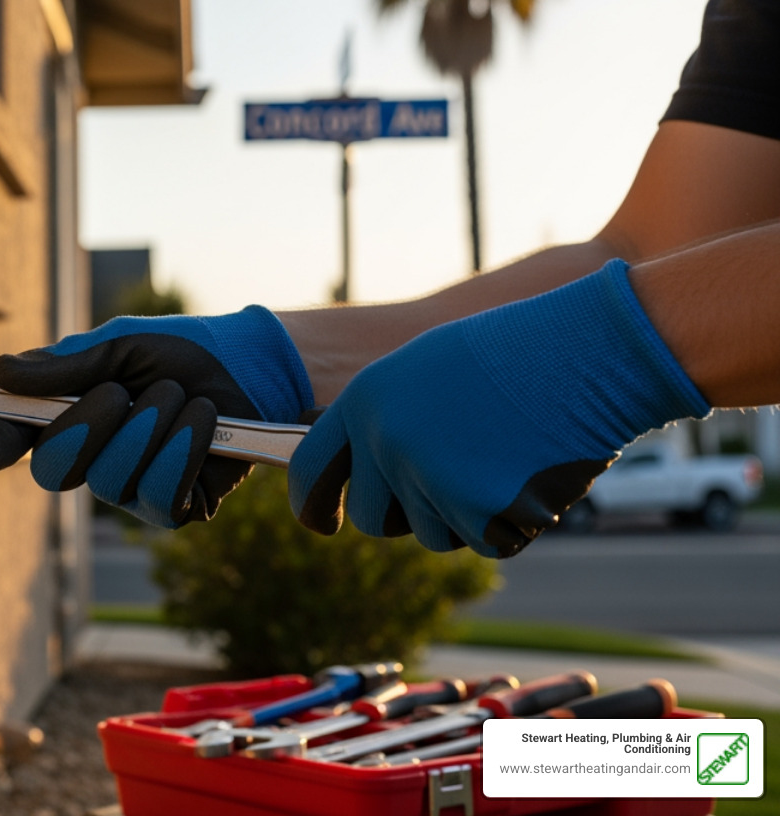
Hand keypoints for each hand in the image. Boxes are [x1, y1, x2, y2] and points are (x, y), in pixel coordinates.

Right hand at [0, 308, 312, 527]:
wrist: (251, 367)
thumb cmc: (179, 352)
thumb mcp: (121, 346)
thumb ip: (67, 366)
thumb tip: (2, 372)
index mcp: (64, 416)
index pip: (10, 440)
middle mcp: (90, 460)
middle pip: (53, 472)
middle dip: (84, 428)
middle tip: (118, 392)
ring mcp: (130, 491)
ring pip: (111, 483)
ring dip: (149, 428)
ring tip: (179, 395)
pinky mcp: (176, 510)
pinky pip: (159, 497)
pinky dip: (182, 450)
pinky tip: (203, 421)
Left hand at [287, 260, 708, 556]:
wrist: (585, 352)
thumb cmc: (515, 355)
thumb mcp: (427, 370)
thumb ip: (388, 421)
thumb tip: (370, 476)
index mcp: (365, 401)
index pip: (310, 469)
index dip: (311, 504)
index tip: (322, 523)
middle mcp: (386, 442)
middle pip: (373, 519)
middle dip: (404, 517)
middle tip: (451, 490)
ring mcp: (430, 479)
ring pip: (433, 535)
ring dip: (466, 515)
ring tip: (504, 458)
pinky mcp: (479, 511)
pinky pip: (485, 543)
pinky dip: (511, 523)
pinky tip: (533, 473)